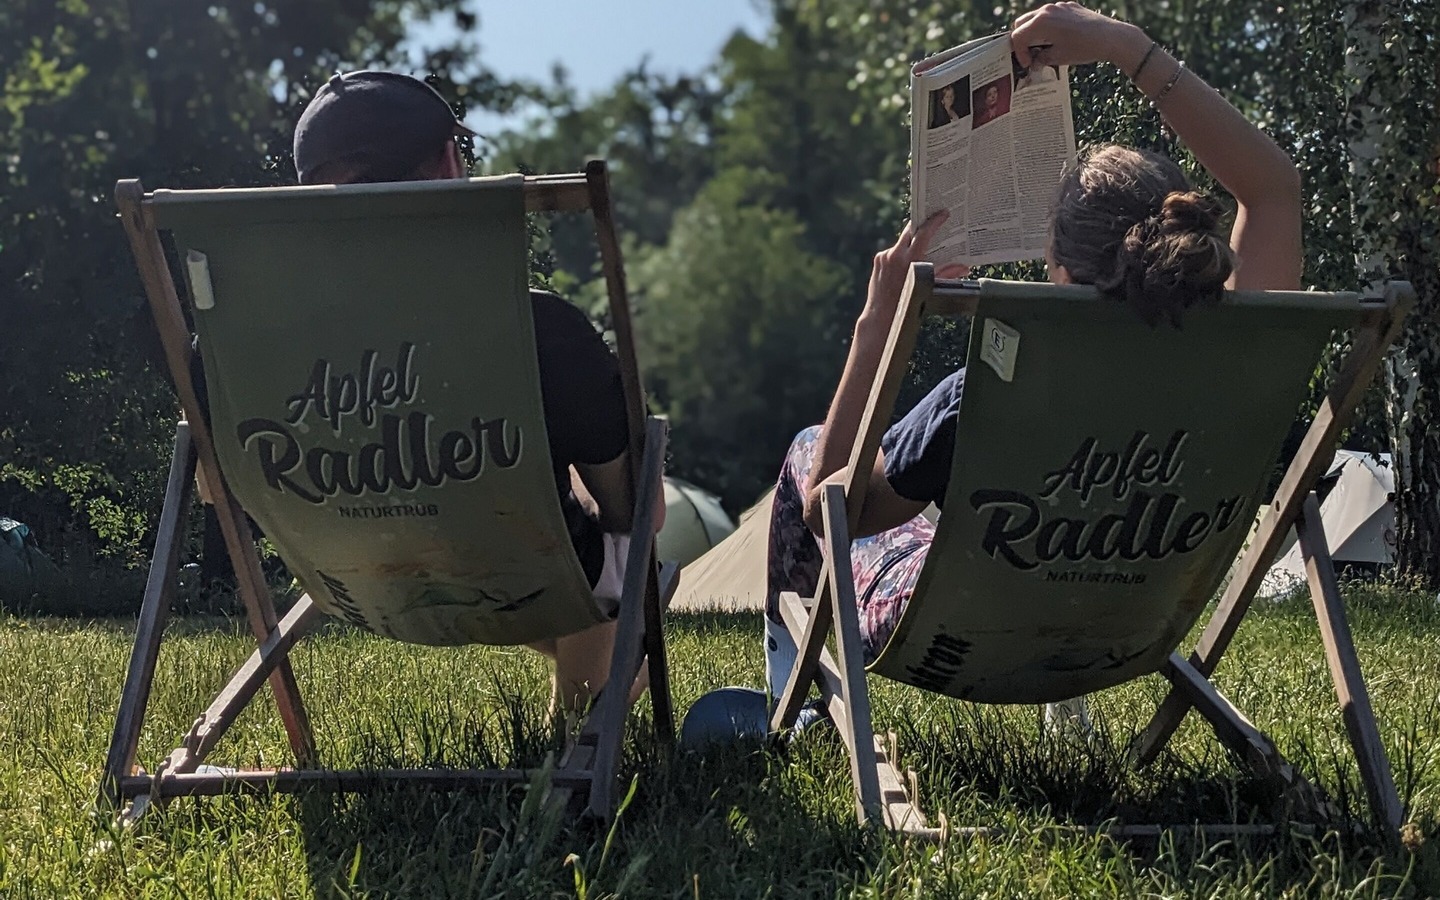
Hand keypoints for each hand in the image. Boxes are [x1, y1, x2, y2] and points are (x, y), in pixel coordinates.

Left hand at [864, 211, 968, 320]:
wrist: (882, 316)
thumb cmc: (908, 304)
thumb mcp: (931, 287)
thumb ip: (948, 274)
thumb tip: (964, 268)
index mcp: (910, 259)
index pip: (924, 232)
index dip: (935, 221)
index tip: (943, 213)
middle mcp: (895, 254)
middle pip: (911, 231)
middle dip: (923, 226)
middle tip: (933, 221)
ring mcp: (884, 256)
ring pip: (902, 242)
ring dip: (912, 243)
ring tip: (923, 246)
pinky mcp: (878, 260)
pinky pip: (892, 252)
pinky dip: (901, 254)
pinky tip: (907, 263)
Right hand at [1010, 2, 1145, 69]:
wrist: (1111, 37)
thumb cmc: (1084, 48)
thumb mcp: (1058, 58)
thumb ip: (1041, 59)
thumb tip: (1034, 62)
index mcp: (1041, 22)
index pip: (1018, 36)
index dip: (1019, 53)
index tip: (1027, 64)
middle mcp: (1047, 10)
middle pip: (1022, 23)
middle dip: (1022, 40)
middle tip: (1030, 54)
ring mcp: (1059, 6)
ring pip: (1036, 17)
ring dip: (1035, 32)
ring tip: (1044, 48)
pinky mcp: (1069, 7)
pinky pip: (1052, 15)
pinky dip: (1048, 27)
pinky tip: (1058, 39)